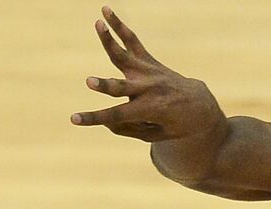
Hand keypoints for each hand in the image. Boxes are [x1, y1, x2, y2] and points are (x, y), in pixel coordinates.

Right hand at [70, 7, 224, 142]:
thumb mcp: (151, 135)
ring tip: (98, 23)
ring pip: (123, 54)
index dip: (93, 118)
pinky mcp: (148, 60)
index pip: (116, 116)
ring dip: (109, 38)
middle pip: (121, 87)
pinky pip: (132, 40)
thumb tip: (105, 118)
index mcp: (150, 110)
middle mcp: (148, 88)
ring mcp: (148, 71)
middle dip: (105, 86)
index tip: (73, 119)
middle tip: (89, 82)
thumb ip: (126, 129)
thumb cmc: (171, 125)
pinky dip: (119, 26)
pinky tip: (105, 11)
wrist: (197, 104)